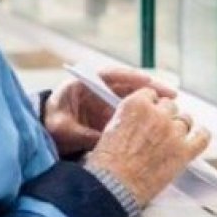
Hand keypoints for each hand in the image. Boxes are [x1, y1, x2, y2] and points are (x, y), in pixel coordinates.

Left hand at [44, 68, 178, 155]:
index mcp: (83, 85)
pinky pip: (131, 114)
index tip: (146, 81)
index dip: (129, 77)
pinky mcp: (111, 116)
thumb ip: (84, 134)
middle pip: (128, 85)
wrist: (43, 136)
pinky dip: (145, 116)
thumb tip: (109, 141)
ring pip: (134, 99)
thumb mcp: (64, 131)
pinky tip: (160, 122)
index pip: (109, 75)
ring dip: (152, 102)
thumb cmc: (49, 127)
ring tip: (172, 108)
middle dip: (150, 89)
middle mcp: (98, 90)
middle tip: (170, 95)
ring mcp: (106, 103)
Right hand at [84, 89, 210, 207]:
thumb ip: (129, 117)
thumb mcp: (111, 129)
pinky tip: (199, 135)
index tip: (150, 111)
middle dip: (165, 115)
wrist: (114, 187)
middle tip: (158, 129)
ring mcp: (173, 132)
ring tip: (174, 136)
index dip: (150, 104)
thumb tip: (138, 119)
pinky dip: (202, 135)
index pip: (151, 94)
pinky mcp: (184, 151)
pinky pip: (202, 137)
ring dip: (180, 126)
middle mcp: (157, 114)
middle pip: (169, 105)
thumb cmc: (107, 164)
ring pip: (185, 119)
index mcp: (136, 105)